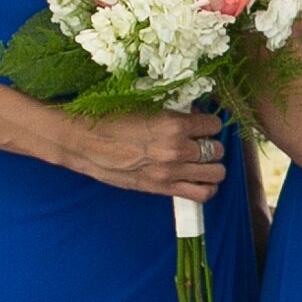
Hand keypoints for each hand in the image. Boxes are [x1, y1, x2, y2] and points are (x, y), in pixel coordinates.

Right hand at [67, 108, 230, 200]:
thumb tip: (195, 115)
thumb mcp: (146, 107)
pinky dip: (207, 187)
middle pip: (217, 149)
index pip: (214, 124)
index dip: (209, 123)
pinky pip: (202, 194)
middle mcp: (178, 149)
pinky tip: (200, 179)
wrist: (84, 143)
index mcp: (174, 124)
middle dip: (211, 144)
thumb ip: (174, 113)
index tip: (201, 124)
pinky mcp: (163, 188)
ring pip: (216, 173)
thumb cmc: (111, 121)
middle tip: (198, 142)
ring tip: (201, 161)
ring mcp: (172, 171)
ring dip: (212, 166)